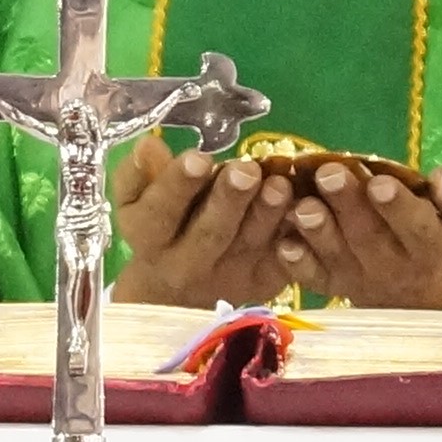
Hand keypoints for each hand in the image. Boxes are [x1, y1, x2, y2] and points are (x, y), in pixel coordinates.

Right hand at [109, 136, 302, 308]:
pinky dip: (295, 232)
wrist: (177, 295)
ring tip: (279, 185)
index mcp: (151, 240)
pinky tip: (304, 206)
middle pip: (210, 232)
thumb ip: (140, 175)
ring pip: (250, 244)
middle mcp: (188, 265)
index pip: (160, 213)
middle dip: (229, 200)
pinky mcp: (262, 283)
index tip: (198, 158)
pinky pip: (282, 258)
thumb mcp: (136, 204)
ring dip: (267, 214)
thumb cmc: (159, 231)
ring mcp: (229, 277)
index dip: (177, 186)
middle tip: (245, 170)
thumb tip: (149, 145)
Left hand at [267, 162, 441, 308]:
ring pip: (337, 256)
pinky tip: (283, 242)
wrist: (423, 291)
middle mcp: (394, 266)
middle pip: (369, 237)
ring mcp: (358, 278)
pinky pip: (312, 277)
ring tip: (303, 205)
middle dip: (348, 204)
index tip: (381, 183)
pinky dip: (297, 262)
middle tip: (330, 174)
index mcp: (433, 247)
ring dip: (317, 230)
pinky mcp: (332, 284)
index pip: (418, 228)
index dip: (399, 207)